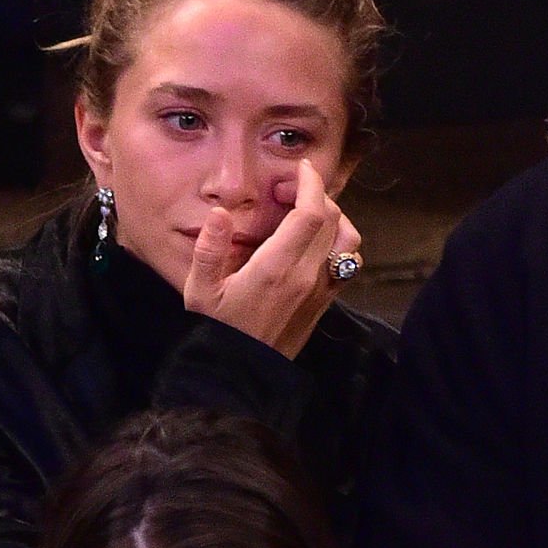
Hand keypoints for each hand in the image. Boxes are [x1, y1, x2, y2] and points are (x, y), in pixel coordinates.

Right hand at [184, 158, 360, 358]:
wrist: (239, 378)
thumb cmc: (216, 332)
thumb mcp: (199, 291)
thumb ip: (209, 250)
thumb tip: (220, 214)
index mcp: (277, 268)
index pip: (311, 214)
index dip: (311, 184)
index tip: (300, 169)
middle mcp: (307, 277)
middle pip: (333, 220)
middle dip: (318, 195)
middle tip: (291, 189)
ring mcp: (320, 291)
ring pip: (348, 241)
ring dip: (335, 219)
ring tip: (308, 212)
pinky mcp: (325, 303)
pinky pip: (347, 264)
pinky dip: (339, 244)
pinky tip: (315, 244)